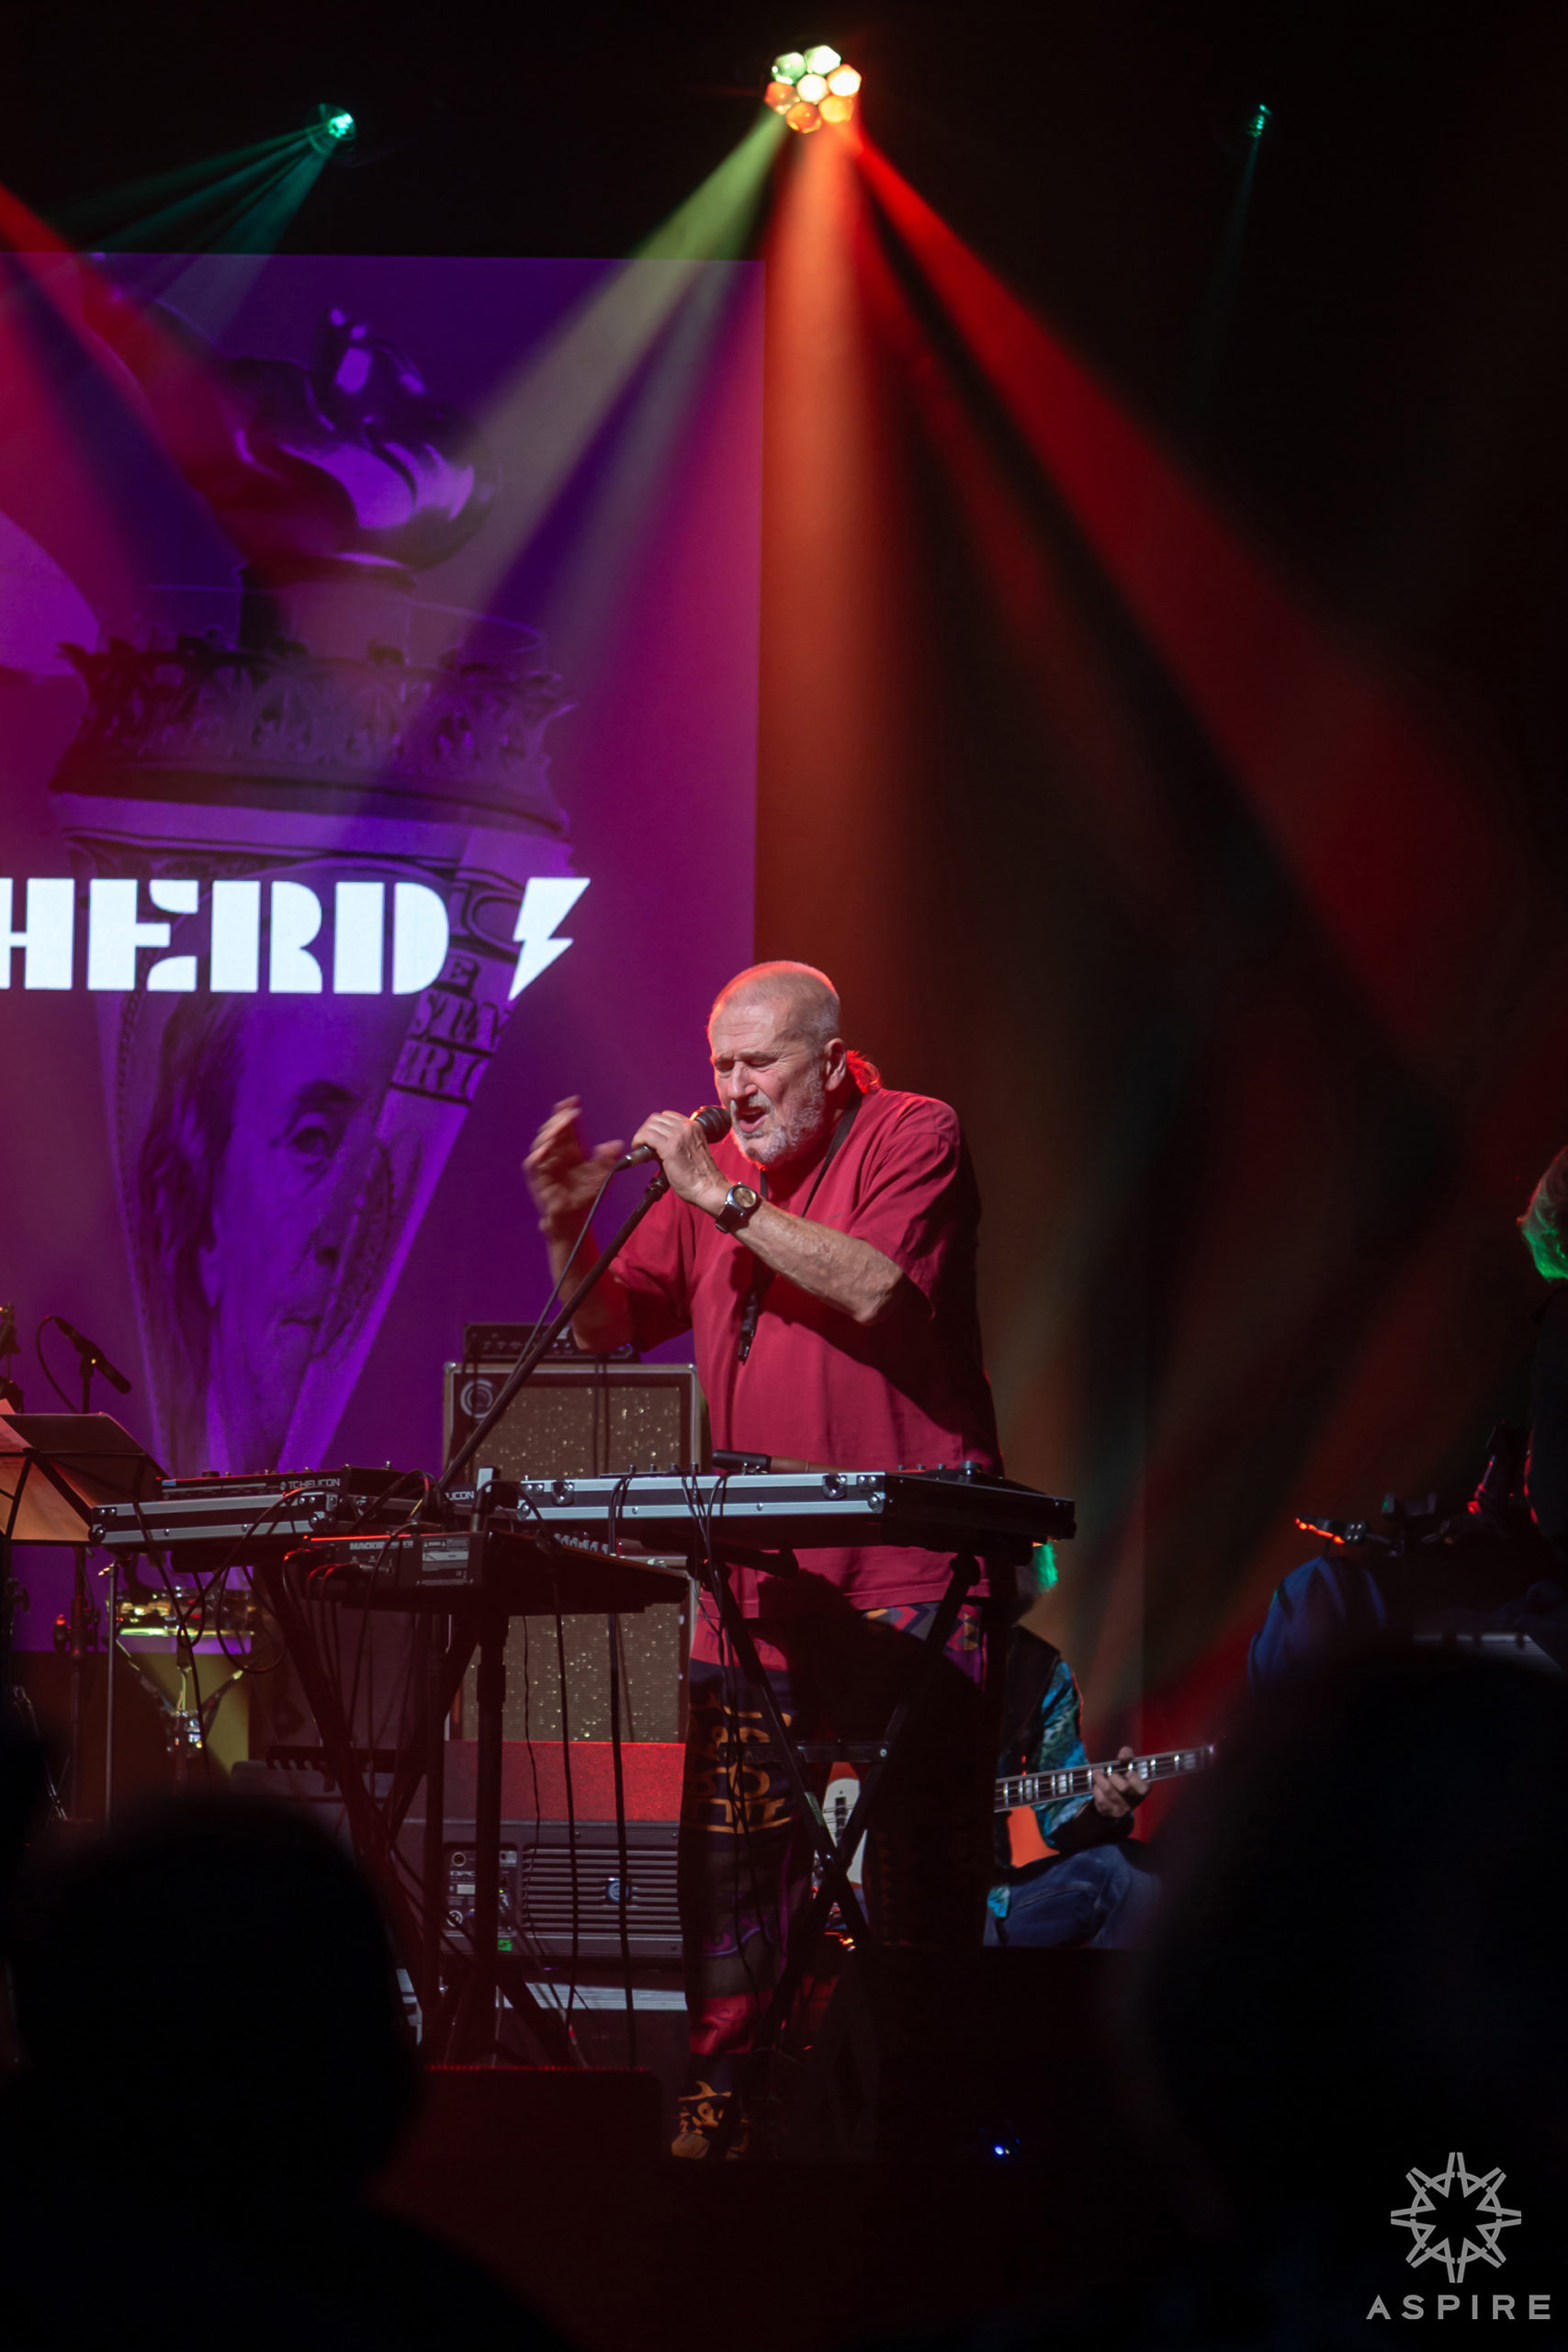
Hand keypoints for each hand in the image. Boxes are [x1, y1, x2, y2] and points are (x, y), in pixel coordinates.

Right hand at [523, 1097, 623, 1233]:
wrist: (575, 1217)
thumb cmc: (586, 1195)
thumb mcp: (602, 1174)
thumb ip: (607, 1159)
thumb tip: (618, 1144)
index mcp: (570, 1149)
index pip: (566, 1126)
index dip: (567, 1112)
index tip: (573, 1100)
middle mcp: (556, 1154)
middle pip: (553, 1130)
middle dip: (560, 1118)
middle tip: (570, 1112)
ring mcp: (545, 1165)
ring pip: (542, 1142)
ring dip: (551, 1132)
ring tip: (561, 1124)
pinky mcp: (538, 1178)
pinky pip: (534, 1163)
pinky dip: (540, 1153)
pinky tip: (548, 1146)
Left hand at [630, 1109, 728, 1215]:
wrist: (709, 1188)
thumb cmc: (701, 1176)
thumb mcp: (692, 1150)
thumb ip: (677, 1142)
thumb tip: (655, 1144)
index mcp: (694, 1127)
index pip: (667, 1116)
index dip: (655, 1126)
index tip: (650, 1136)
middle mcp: (687, 1128)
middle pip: (656, 1119)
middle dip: (646, 1129)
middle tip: (642, 1143)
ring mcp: (679, 1136)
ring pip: (650, 1125)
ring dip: (641, 1135)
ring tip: (640, 1147)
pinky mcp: (670, 1147)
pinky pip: (647, 1135)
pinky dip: (639, 1140)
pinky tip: (638, 1148)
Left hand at [1089, 1746, 1147, 1820]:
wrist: (1114, 1798)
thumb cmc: (1123, 1777)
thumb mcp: (1128, 1764)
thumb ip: (1127, 1754)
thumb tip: (1122, 1756)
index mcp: (1143, 1789)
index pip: (1142, 1787)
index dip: (1134, 1779)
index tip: (1128, 1772)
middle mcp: (1134, 1801)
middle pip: (1124, 1788)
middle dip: (1114, 1777)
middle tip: (1110, 1773)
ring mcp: (1122, 1808)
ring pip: (1109, 1792)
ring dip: (1100, 1780)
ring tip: (1097, 1773)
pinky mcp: (1110, 1812)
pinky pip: (1101, 1799)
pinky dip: (1096, 1790)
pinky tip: (1097, 1785)